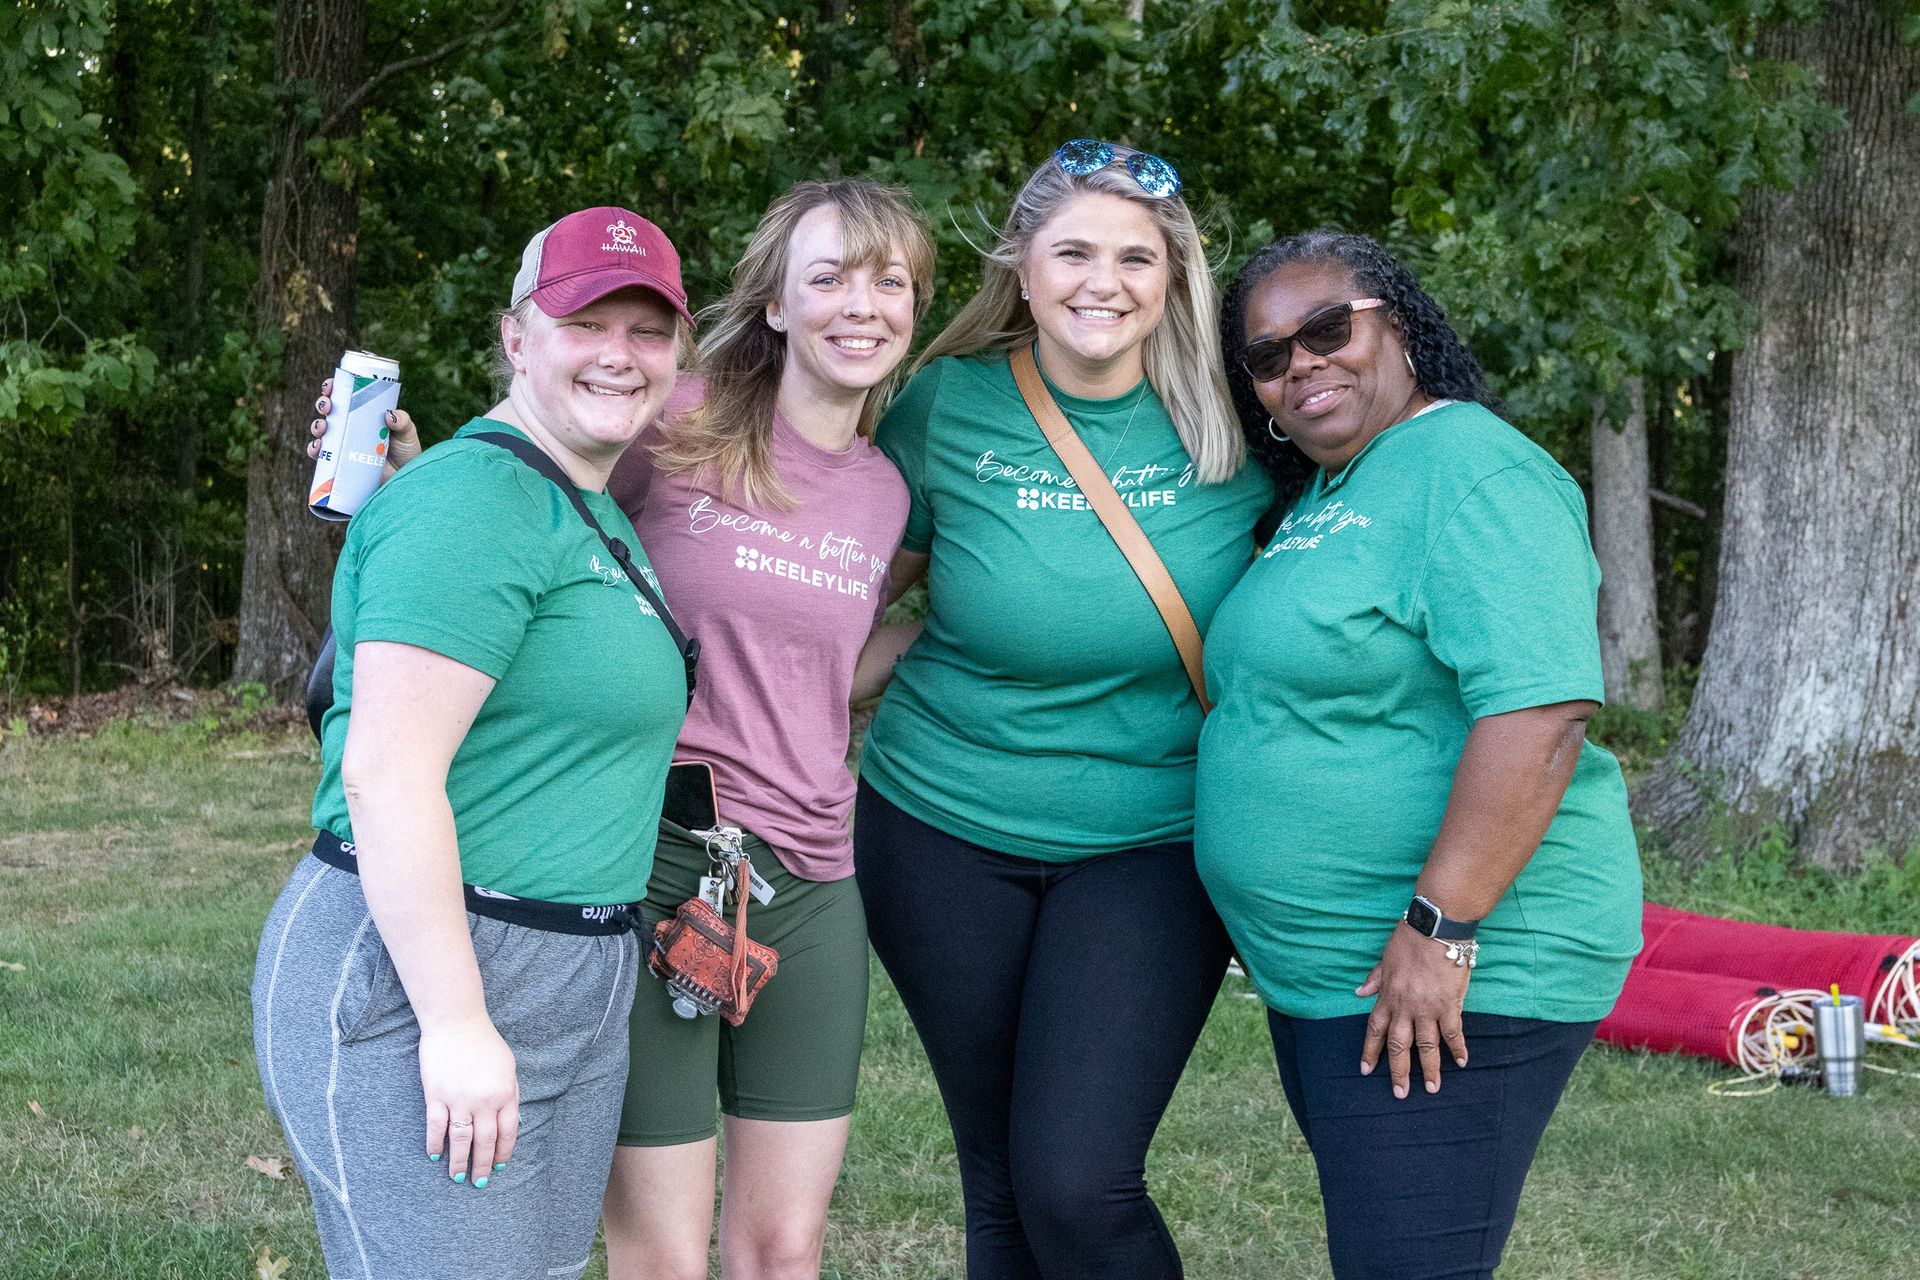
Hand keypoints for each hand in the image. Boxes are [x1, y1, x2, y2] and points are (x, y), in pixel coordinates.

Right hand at [307, 377, 422, 479]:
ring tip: (323, 427)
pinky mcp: (340, 461)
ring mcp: (344, 443)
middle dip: (323, 404)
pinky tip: (319, 448)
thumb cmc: (406, 453)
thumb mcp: (407, 434)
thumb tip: (390, 415)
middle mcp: (350, 426)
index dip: (334, 388)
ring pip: (322, 430)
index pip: (345, 395)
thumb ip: (403, 422)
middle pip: (330, 410)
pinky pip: (322, 455)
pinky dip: (315, 450)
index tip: (330, 386)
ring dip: (317, 426)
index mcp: (364, 413)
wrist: (403, 480)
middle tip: (327, 406)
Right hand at [419, 1017, 518, 1185]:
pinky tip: (435, 1155)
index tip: (499, 1166)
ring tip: (457, 1177)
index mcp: (505, 1093)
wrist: (457, 1022)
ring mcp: (459, 1099)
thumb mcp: (508, 1067)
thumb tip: (513, 1123)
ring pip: (461, 1139)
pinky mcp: (436, 1095)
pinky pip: (436, 1126)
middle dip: (483, 1165)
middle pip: (485, 1141)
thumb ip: (511, 1095)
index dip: (503, 1152)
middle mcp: (484, 1100)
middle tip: (479, 1183)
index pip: (508, 1132)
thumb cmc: (484, 1043)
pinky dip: (435, 1144)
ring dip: (459, 1162)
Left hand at [1356, 922, 1470, 1097]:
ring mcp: (1428, 1009)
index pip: (1375, 1030)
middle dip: (1399, 1072)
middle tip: (1400, 1093)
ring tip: (1432, 1088)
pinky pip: (1453, 1033)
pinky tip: (1462, 1062)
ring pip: (1427, 1046)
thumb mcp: (1384, 959)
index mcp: (1388, 997)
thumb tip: (1359, 993)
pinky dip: (1458, 1048)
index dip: (1370, 1051)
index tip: (1366, 1070)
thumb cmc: (1408, 940)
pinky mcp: (1449, 1005)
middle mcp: (1405, 1007)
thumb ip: (1374, 979)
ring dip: (1430, 1069)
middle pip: (1399, 1046)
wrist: (1434, 930)